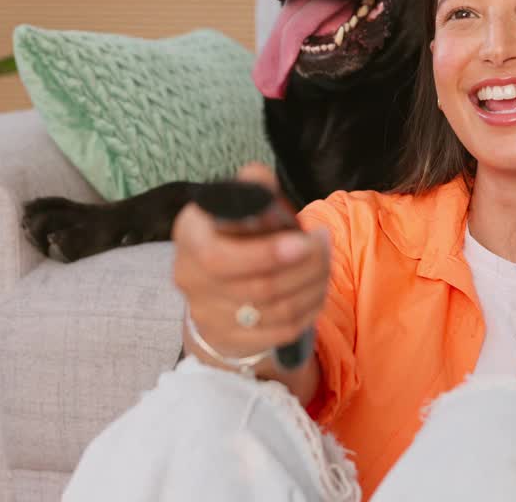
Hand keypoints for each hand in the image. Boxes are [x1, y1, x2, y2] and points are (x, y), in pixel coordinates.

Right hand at [173, 163, 329, 379]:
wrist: (211, 285)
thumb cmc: (233, 235)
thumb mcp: (236, 205)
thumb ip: (251, 190)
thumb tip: (259, 176)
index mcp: (190, 237)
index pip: (218, 258)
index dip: (265, 254)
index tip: (303, 242)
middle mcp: (191, 278)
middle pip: (259, 287)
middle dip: (306, 267)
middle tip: (326, 246)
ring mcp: (208, 315)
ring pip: (276, 310)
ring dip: (313, 287)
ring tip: (326, 265)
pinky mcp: (230, 339)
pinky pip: (281, 331)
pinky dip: (308, 311)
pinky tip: (317, 292)